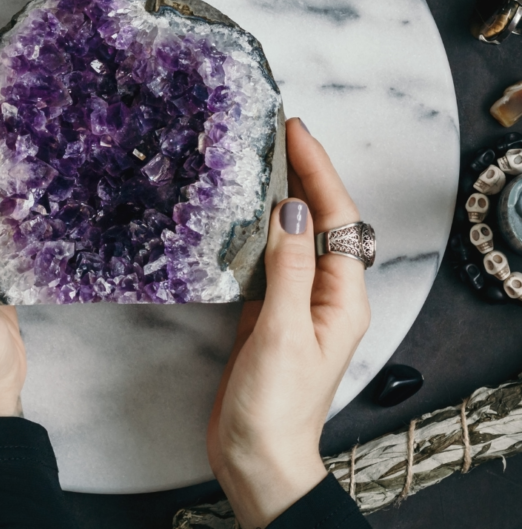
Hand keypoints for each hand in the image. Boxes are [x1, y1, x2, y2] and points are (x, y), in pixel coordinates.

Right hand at [207, 118, 370, 527]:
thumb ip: (291, 269)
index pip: (337, 218)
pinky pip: (273, 254)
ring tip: (265, 158)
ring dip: (285, 194)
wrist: (256, 455)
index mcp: (343, 296)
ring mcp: (299, 298)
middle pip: (321, 219)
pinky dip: (261, 226)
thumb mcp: (285, 332)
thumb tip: (292, 209)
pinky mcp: (272, 307)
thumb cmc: (275, 404)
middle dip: (306, 173)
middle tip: (280, 132)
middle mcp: (326, 291)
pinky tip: (245, 210)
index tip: (296, 133)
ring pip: (296, 233)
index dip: (319, 171)